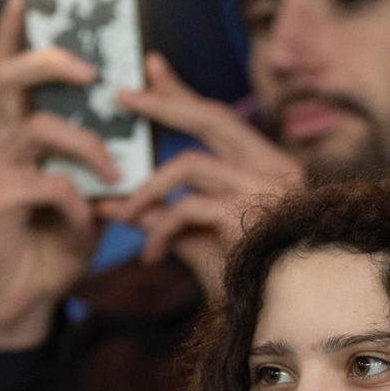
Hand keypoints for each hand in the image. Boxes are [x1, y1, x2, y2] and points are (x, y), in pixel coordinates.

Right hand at [0, 0, 120, 349]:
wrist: (26, 301)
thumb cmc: (56, 242)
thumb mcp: (91, 192)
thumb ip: (108, 157)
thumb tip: (142, 116)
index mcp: (18, 133)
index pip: (8, 71)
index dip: (11, 33)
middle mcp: (2, 143)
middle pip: (8, 78)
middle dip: (49, 60)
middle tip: (89, 70)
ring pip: (40, 128)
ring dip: (89, 145)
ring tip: (114, 173)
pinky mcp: (0, 204)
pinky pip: (52, 185)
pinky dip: (82, 202)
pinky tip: (90, 224)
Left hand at [101, 53, 302, 299]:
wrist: (270, 322)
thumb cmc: (239, 279)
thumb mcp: (196, 237)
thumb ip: (161, 211)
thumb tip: (113, 199)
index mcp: (271, 167)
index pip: (220, 116)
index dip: (183, 92)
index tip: (151, 68)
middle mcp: (276, 170)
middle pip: (211, 118)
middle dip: (163, 103)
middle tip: (121, 95)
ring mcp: (265, 192)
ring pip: (189, 165)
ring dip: (147, 189)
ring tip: (122, 213)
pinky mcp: (247, 219)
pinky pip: (186, 209)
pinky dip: (159, 229)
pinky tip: (150, 256)